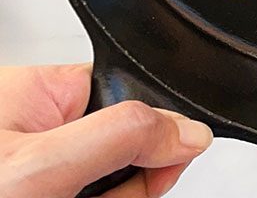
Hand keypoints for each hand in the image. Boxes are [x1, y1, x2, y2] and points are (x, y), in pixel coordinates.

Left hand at [0, 64, 211, 197]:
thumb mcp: (45, 163)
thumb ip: (122, 137)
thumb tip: (191, 131)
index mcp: (45, 91)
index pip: (135, 94)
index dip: (160, 130)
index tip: (164, 163)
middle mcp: (44, 125)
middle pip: (132, 144)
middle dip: (134, 179)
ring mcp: (43, 167)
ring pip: (118, 179)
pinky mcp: (45, 192)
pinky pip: (102, 197)